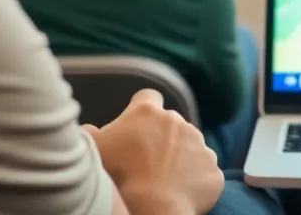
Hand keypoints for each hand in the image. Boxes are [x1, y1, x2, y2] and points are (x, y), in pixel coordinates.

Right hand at [84, 89, 222, 214]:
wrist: (154, 207)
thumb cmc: (119, 176)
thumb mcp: (94, 150)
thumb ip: (89, 133)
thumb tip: (87, 128)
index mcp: (148, 112)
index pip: (148, 98)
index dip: (142, 111)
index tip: (136, 126)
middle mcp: (178, 121)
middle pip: (170, 123)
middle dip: (162, 136)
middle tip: (146, 160)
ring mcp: (199, 144)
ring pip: (190, 145)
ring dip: (180, 156)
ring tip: (163, 178)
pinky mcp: (212, 167)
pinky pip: (204, 169)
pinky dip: (195, 178)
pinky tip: (180, 191)